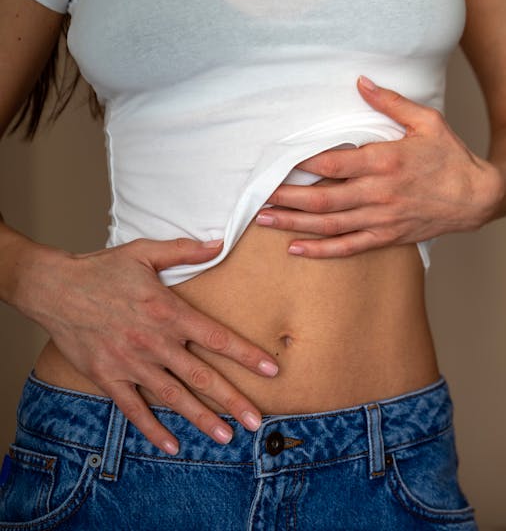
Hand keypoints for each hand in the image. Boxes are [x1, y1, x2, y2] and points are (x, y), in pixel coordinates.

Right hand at [13, 238, 279, 454]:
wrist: (52, 288)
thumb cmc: (102, 269)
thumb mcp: (145, 252)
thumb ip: (185, 251)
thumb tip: (220, 242)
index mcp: (169, 313)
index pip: (217, 338)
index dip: (247, 355)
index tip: (272, 370)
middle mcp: (154, 342)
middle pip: (201, 376)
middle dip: (232, 400)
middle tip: (256, 421)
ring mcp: (130, 363)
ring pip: (173, 397)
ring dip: (201, 419)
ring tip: (225, 437)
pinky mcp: (107, 376)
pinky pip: (133, 409)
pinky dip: (152, 428)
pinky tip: (172, 445)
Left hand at [254, 75, 505, 257]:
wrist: (476, 198)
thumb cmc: (451, 158)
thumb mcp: (427, 121)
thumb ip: (390, 102)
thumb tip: (361, 82)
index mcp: (385, 161)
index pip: (332, 162)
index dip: (300, 163)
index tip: (277, 161)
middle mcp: (379, 193)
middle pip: (321, 197)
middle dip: (285, 197)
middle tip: (258, 195)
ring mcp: (381, 219)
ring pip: (328, 225)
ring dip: (293, 223)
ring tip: (264, 219)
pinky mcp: (387, 237)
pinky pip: (348, 247)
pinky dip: (320, 251)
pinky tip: (296, 249)